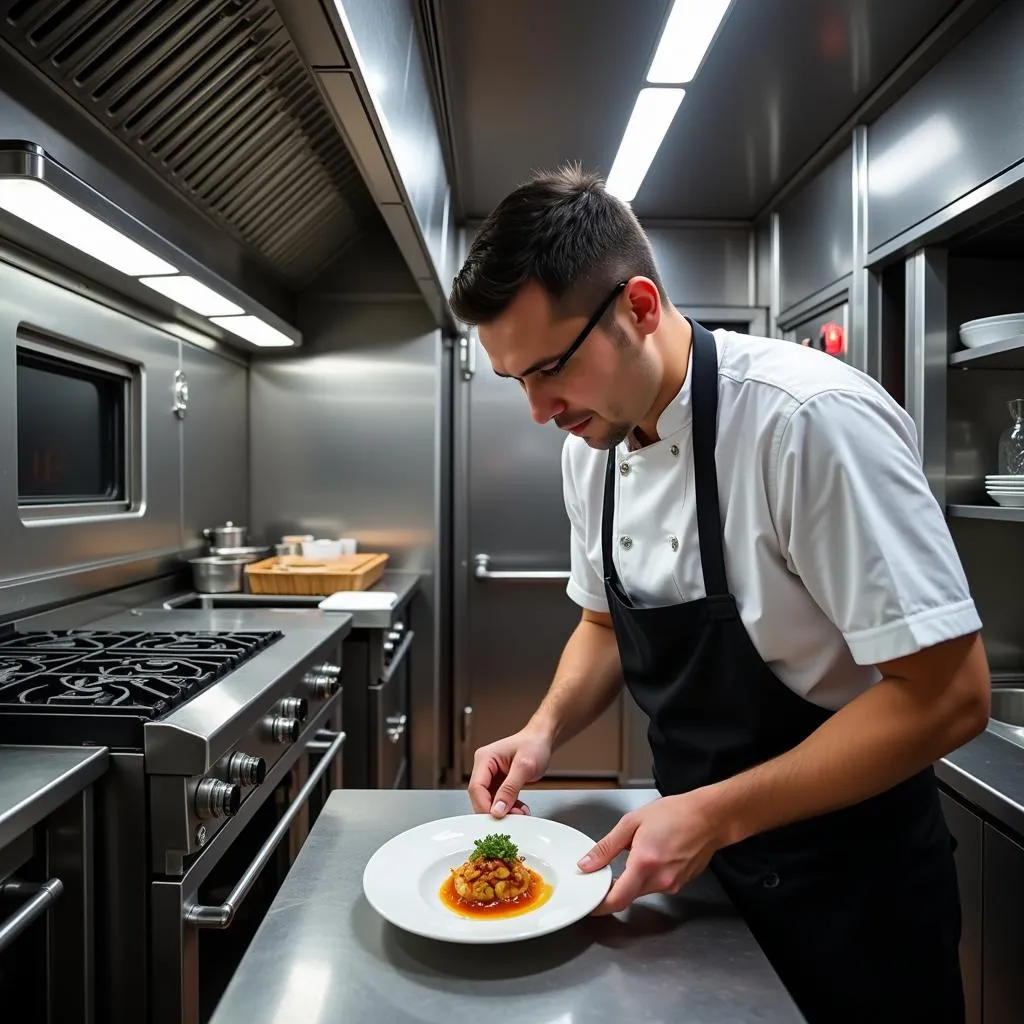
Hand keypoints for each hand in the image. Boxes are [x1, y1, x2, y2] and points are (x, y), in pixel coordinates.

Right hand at [467, 729, 552, 817]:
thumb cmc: (534, 745)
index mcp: (484, 758)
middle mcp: (484, 767)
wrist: (542, 740)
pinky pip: (499, 800)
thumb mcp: (524, 767)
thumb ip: (510, 789)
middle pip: (480, 796)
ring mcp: (491, 776)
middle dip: (495, 810)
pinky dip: (509, 808)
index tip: (497, 817)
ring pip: (490, 801)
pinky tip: (520, 809)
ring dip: (504, 811)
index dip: (484, 805)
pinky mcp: (499, 783)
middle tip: (512, 818)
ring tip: (520, 814)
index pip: (476, 787)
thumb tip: (497, 810)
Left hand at [577, 793, 724, 915]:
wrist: (709, 817)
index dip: (600, 905)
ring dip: (633, 879)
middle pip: (629, 896)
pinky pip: (657, 886)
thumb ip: (606, 847)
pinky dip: (648, 876)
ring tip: (638, 852)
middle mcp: (660, 880)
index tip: (590, 902)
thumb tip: (587, 864)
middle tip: (606, 870)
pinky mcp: (681, 885)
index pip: (617, 899)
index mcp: (645, 863)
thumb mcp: (632, 822)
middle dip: (615, 887)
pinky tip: (654, 855)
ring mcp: (673, 885)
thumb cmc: (675, 814)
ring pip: (642, 891)